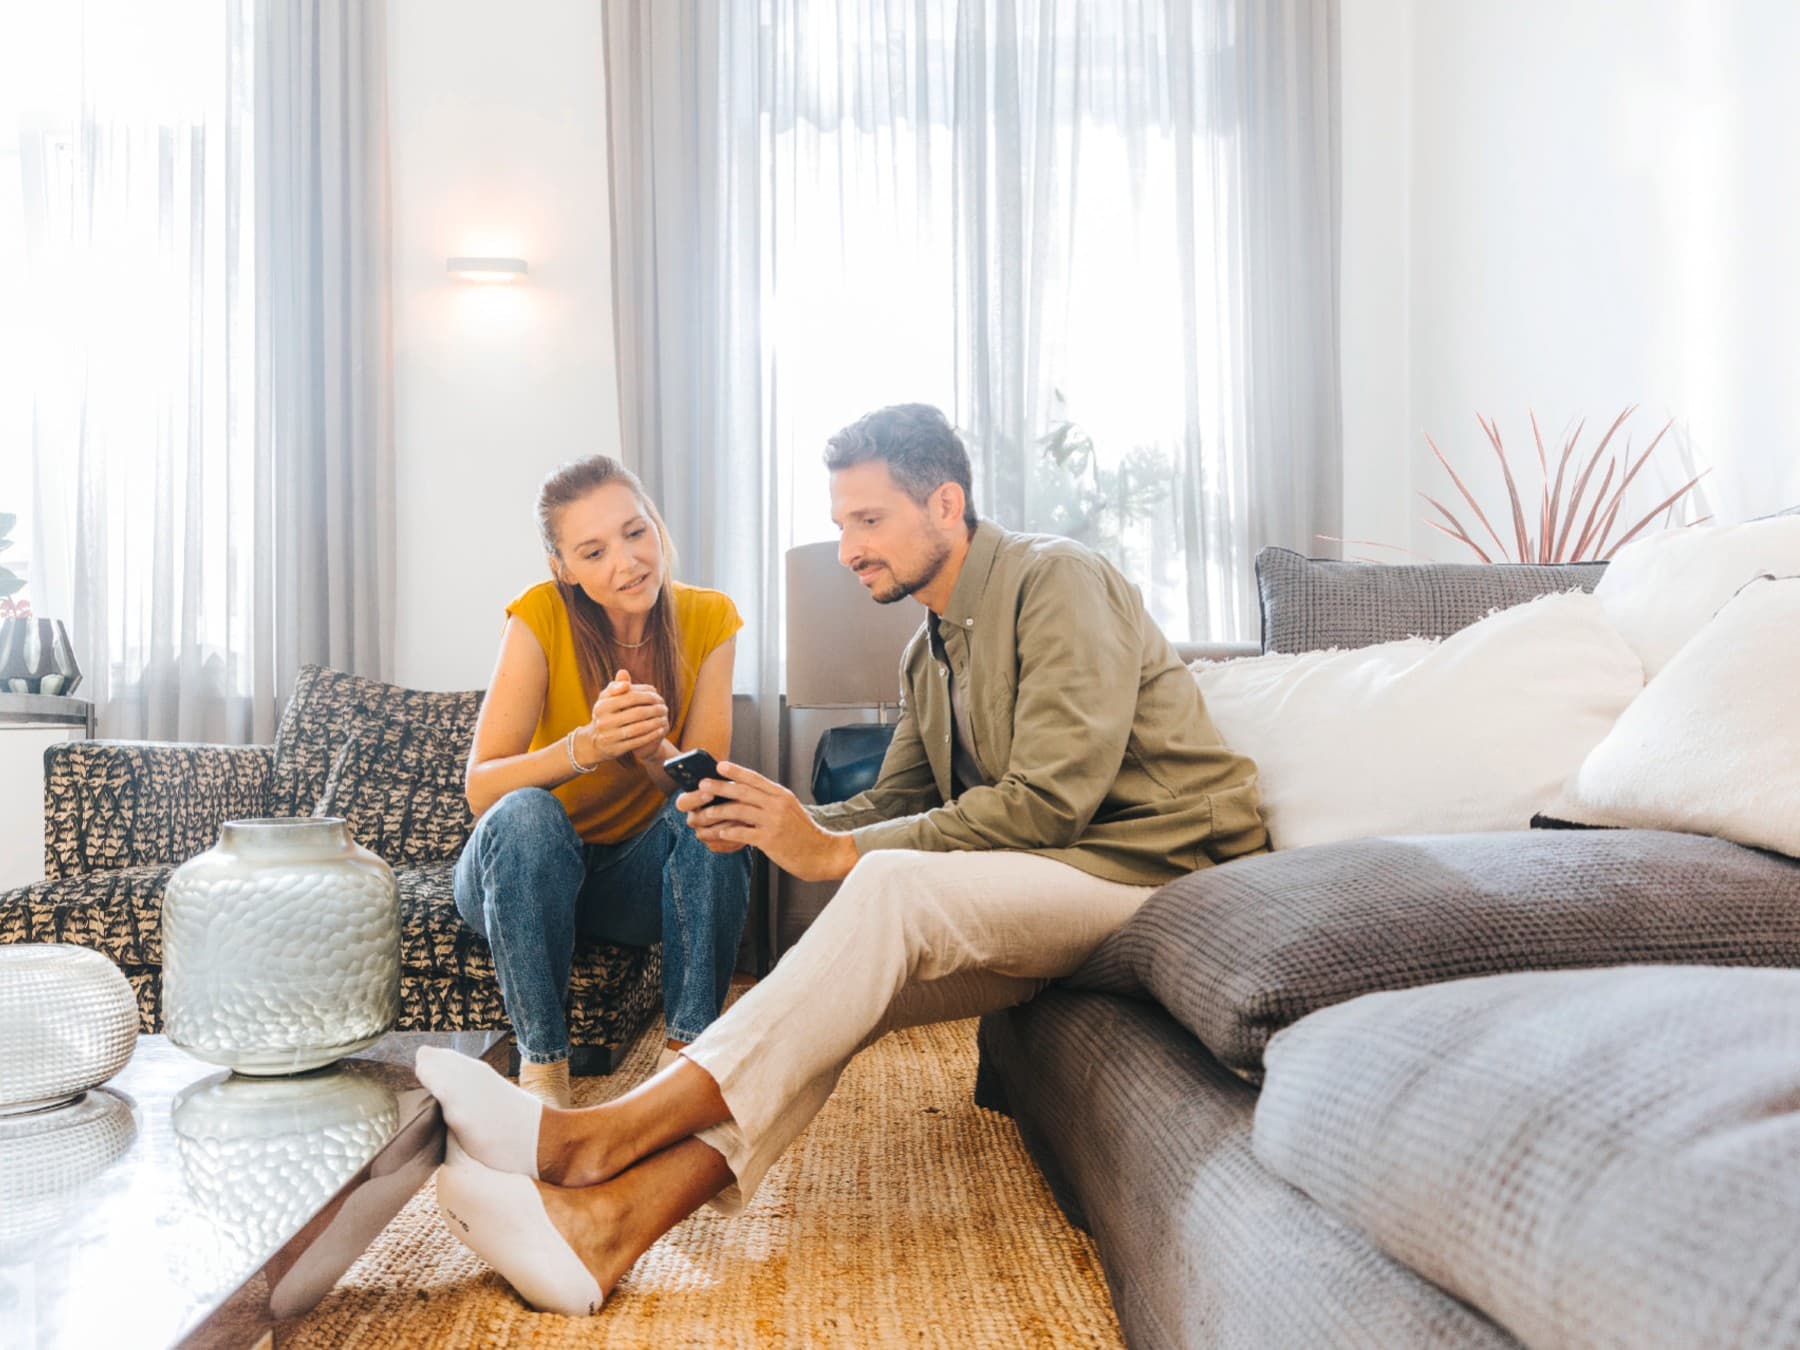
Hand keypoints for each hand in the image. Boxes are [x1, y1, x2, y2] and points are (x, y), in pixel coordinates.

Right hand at [576, 670, 668, 764]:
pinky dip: (652, 735)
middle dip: (654, 709)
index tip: (657, 695)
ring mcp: (609, 736)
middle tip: (665, 707)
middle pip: (637, 713)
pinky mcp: (616, 749)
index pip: (630, 696)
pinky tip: (660, 730)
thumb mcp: (607, 698)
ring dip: (655, 722)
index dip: (647, 695)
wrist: (595, 741)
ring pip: (639, 728)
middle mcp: (604, 721)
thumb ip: (617, 685)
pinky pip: (638, 741)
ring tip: (664, 717)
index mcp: (602, 706)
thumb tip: (624, 672)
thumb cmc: (606, 714)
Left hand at [678, 761, 858, 881]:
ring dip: (719, 811)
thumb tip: (750, 795)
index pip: (756, 778)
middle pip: (743, 792)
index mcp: (782, 795)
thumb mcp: (791, 810)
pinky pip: (743, 833)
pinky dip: (728, 832)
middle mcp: (777, 805)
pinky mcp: (770, 840)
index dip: (736, 771)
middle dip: (720, 787)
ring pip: (739, 811)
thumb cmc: (804, 834)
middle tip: (702, 785)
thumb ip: (772, 801)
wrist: (822, 853)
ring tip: (705, 812)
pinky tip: (719, 832)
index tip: (720, 765)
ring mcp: (773, 822)